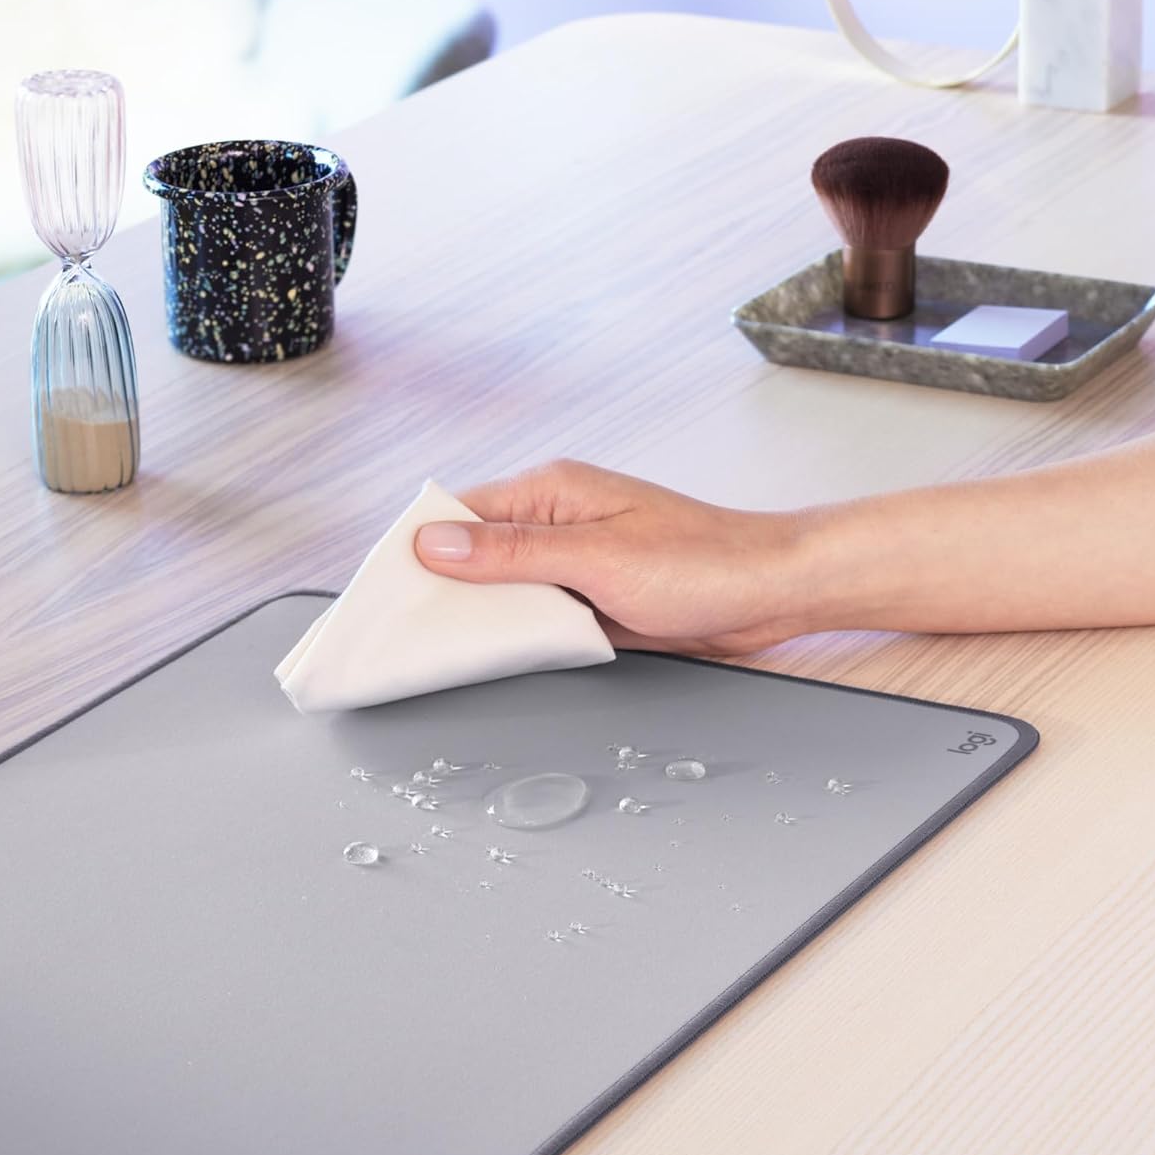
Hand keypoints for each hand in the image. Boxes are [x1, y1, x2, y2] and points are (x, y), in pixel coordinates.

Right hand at [413, 460, 815, 655]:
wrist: (773, 593)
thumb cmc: (704, 563)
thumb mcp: (598, 559)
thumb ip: (515, 554)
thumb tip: (436, 543)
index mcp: (553, 493)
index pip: (459, 516)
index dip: (417, 553)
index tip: (382, 594)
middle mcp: (558, 524)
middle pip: (475, 558)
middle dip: (442, 594)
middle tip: (403, 637)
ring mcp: (575, 565)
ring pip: (505, 594)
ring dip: (481, 622)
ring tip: (437, 655)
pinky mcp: (593, 601)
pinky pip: (538, 619)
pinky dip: (518, 639)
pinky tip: (498, 661)